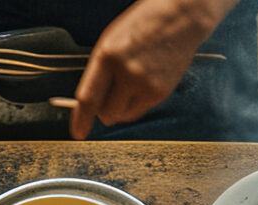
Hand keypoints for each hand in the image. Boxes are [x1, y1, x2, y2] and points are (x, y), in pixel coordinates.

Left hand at [69, 0, 225, 139]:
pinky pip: (140, 111)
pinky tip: (142, 83)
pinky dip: (136, 103)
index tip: (78, 133)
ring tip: (128, 85)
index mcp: (108, 55)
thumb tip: (93, 104)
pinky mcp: (161, 92)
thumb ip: (100, 71)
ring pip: (124, 116)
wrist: (179, 19)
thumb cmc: (142, 27)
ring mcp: (146, 84)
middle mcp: (127, 72)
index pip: (89, 97)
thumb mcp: (112, 42)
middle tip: (109, 96)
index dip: (81, 118)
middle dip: (104, 110)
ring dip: (120, 108)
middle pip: (107, 114)